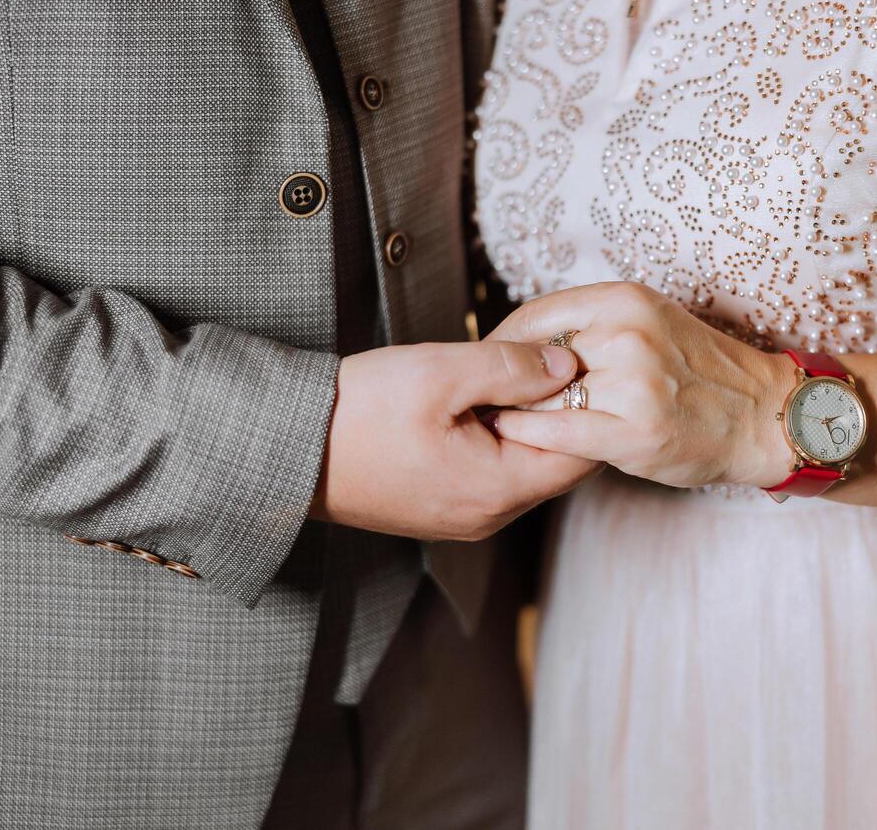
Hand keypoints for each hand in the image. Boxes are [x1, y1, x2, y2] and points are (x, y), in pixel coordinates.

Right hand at [310, 341, 599, 540]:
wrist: (287, 448)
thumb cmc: (359, 410)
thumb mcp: (441, 372)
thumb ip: (513, 368)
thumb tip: (568, 367)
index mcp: (498, 490)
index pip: (584, 454)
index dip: (589, 403)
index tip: (574, 358)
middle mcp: (489, 517)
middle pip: (558, 463)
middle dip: (560, 411)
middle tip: (543, 358)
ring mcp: (465, 518)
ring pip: (526, 466)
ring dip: (526, 422)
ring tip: (505, 374)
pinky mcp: (443, 509)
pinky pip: (494, 474)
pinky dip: (498, 437)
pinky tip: (475, 401)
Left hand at [488, 282, 798, 488]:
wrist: (760, 414)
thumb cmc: (696, 372)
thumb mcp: (646, 323)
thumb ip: (588, 326)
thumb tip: (513, 345)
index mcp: (624, 300)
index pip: (534, 316)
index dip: (501, 344)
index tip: (487, 364)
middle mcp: (627, 333)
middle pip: (531, 357)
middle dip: (503, 381)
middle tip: (483, 398)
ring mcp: (632, 383)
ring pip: (541, 397)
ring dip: (515, 411)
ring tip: (499, 421)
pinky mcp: (634, 431)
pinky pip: (556, 433)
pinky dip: (527, 436)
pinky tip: (517, 438)